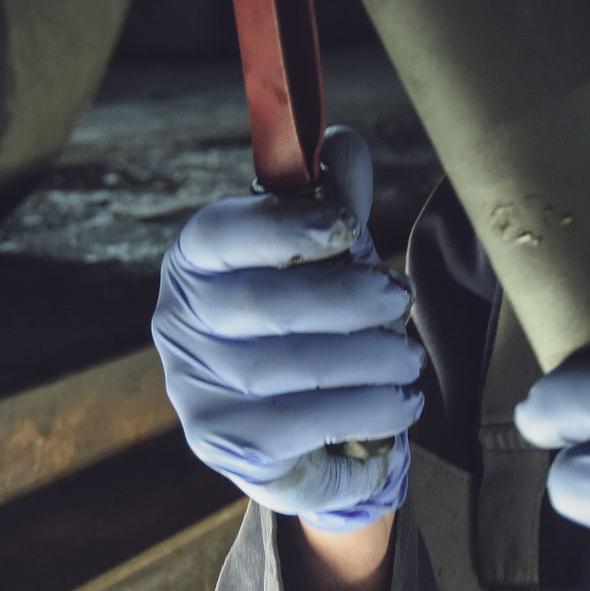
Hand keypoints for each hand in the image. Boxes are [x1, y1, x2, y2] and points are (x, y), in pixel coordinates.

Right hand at [152, 126, 420, 528]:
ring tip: (409, 360)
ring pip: (291, 371)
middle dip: (350, 300)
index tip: (349, 224)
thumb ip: (332, 202)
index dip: (285, 224)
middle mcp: (180, 324)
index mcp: (196, 262)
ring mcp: (196, 390)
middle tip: (402, 299)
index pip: (222, 233)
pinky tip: (399, 405)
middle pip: (266, 306)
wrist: (286, 431)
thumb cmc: (303, 322)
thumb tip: (342, 145)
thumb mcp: (318, 257)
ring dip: (370, 361)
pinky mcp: (227, 445)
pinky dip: (366, 413)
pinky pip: (305, 427)